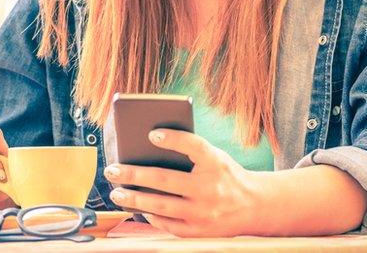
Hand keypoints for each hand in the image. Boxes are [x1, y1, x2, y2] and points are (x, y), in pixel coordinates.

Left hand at [104, 128, 265, 236]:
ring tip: (116, 193)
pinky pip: (168, 225)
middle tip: (112, 170)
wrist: (254, 206)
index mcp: (216, 163)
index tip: (152, 134)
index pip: (194, 146)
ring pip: (161, 206)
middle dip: (133, 175)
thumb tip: (148, 147)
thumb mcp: (215, 157)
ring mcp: (204, 213)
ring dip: (134, 200)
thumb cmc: (225, 175)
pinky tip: (138, 209)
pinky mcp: (200, 232)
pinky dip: (151, 216)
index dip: (173, 139)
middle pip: (165, 179)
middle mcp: (211, 188)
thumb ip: (190, 152)